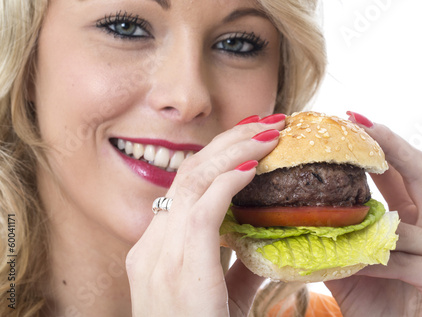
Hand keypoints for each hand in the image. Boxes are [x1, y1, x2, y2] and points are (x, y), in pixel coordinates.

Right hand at [125, 116, 285, 315]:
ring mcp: (158, 254)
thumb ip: (235, 267)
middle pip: (188, 173)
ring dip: (235, 151)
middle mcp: (151, 245)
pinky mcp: (179, 265)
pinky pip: (203, 208)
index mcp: (156, 250)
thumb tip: (259, 240)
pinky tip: (255, 166)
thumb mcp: (220, 298)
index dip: (218, 157)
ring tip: (270, 132)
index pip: (186, 186)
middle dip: (229, 142)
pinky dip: (229, 181)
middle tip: (266, 123)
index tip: (250, 140)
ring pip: (193, 180)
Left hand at [325, 114, 421, 316]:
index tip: (352, 119)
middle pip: (421, 172)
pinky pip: (411, 261)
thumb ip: (336, 234)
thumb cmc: (378, 304)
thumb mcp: (350, 262)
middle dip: (389, 144)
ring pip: (408, 222)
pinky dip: (380, 262)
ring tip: (333, 210)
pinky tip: (359, 264)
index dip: (381, 142)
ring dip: (369, 223)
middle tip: (358, 122)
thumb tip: (294, 209)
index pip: (403, 171)